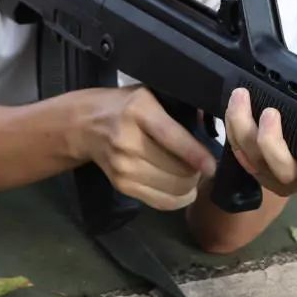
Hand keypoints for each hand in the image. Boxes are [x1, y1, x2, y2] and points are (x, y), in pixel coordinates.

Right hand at [86, 86, 216, 210]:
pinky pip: (159, 201)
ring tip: (193, 176)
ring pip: (171, 188)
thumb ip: (177, 107)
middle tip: (204, 167)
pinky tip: (183, 190)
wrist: (84, 124)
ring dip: (189, 187)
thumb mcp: (149, 95)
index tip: (212, 166)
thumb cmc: (125, 106)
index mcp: (139, 110)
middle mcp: (128, 140)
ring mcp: (122, 166)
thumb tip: (211, 124)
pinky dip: (177, 199)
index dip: (196, 154)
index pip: (172, 138)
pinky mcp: (121, 184)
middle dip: (197, 172)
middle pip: (175, 169)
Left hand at [224, 46, 296, 196]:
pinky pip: (237, 153)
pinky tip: (231, 115)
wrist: (279, 116)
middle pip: (283, 170)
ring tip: (240, 97)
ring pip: (254, 162)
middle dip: (272, 144)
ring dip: (244, 131)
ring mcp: (272, 173)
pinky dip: (233, 135)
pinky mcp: (250, 165)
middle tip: (270, 112)